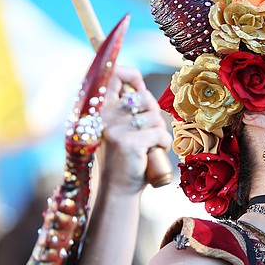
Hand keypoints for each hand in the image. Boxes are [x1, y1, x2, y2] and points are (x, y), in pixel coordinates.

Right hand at [101, 66, 171, 194]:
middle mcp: (105, 116)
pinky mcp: (130, 142)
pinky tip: (152, 154)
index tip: (140, 87)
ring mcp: (117, 129)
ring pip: (155, 117)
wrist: (117, 189)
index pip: (114, 75)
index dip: (132, 76)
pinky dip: (163, 144)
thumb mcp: (118, 129)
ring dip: (159, 132)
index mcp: (101, 110)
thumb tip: (140, 87)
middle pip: (144, 97)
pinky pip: (161, 134)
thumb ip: (125, 109)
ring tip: (147, 146)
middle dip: (153, 113)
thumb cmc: (124, 157)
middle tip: (148, 131)